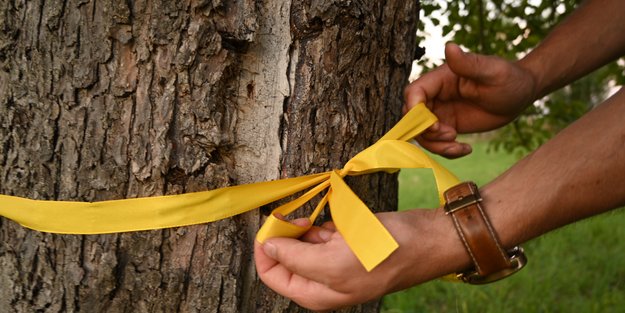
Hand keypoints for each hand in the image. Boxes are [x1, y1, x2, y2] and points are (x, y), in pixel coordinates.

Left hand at [254, 210, 470, 310]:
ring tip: (326, 226)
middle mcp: (322, 282)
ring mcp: (335, 262)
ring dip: (307, 228)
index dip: (267, 249)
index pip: (272, 275)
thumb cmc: (384, 255)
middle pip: (285, 257)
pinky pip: (323, 233)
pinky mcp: (347, 245)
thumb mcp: (334, 262)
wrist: (426, 240)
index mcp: (316, 294)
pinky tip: (340, 225)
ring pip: (303, 242)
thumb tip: (268, 248)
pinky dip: (324, 225)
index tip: (272, 223)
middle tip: (298, 217)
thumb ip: (295, 258)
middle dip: (288, 235)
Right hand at [404, 43, 537, 157]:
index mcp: (440, 79)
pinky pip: (437, 143)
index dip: (415, 112)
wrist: (521, 95)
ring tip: (459, 145)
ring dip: (436, 145)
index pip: (413, 93)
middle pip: (412, 117)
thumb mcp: (492, 71)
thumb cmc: (509, 78)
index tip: (434, 125)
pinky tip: (466, 149)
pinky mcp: (449, 126)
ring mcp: (441, 112)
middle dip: (425, 132)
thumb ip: (468, 63)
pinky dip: (447, 151)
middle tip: (451, 135)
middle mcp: (436, 96)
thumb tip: (449, 46)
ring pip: (422, 134)